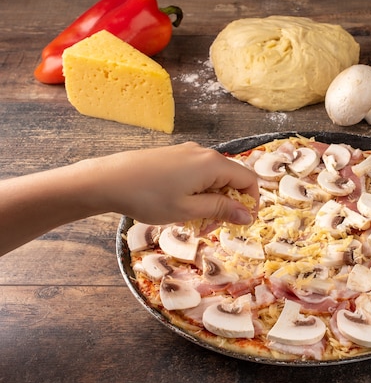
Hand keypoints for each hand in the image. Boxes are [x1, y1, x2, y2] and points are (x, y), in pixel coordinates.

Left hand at [90, 142, 258, 224]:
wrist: (108, 180)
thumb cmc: (149, 197)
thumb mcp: (189, 209)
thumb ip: (221, 210)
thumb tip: (248, 215)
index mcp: (213, 164)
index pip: (248, 180)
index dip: (250, 203)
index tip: (239, 224)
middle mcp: (204, 154)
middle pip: (231, 179)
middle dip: (227, 205)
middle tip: (208, 229)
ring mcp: (188, 153)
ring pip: (213, 179)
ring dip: (210, 202)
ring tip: (190, 221)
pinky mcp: (174, 157)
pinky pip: (197, 175)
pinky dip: (197, 193)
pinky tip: (178, 207)